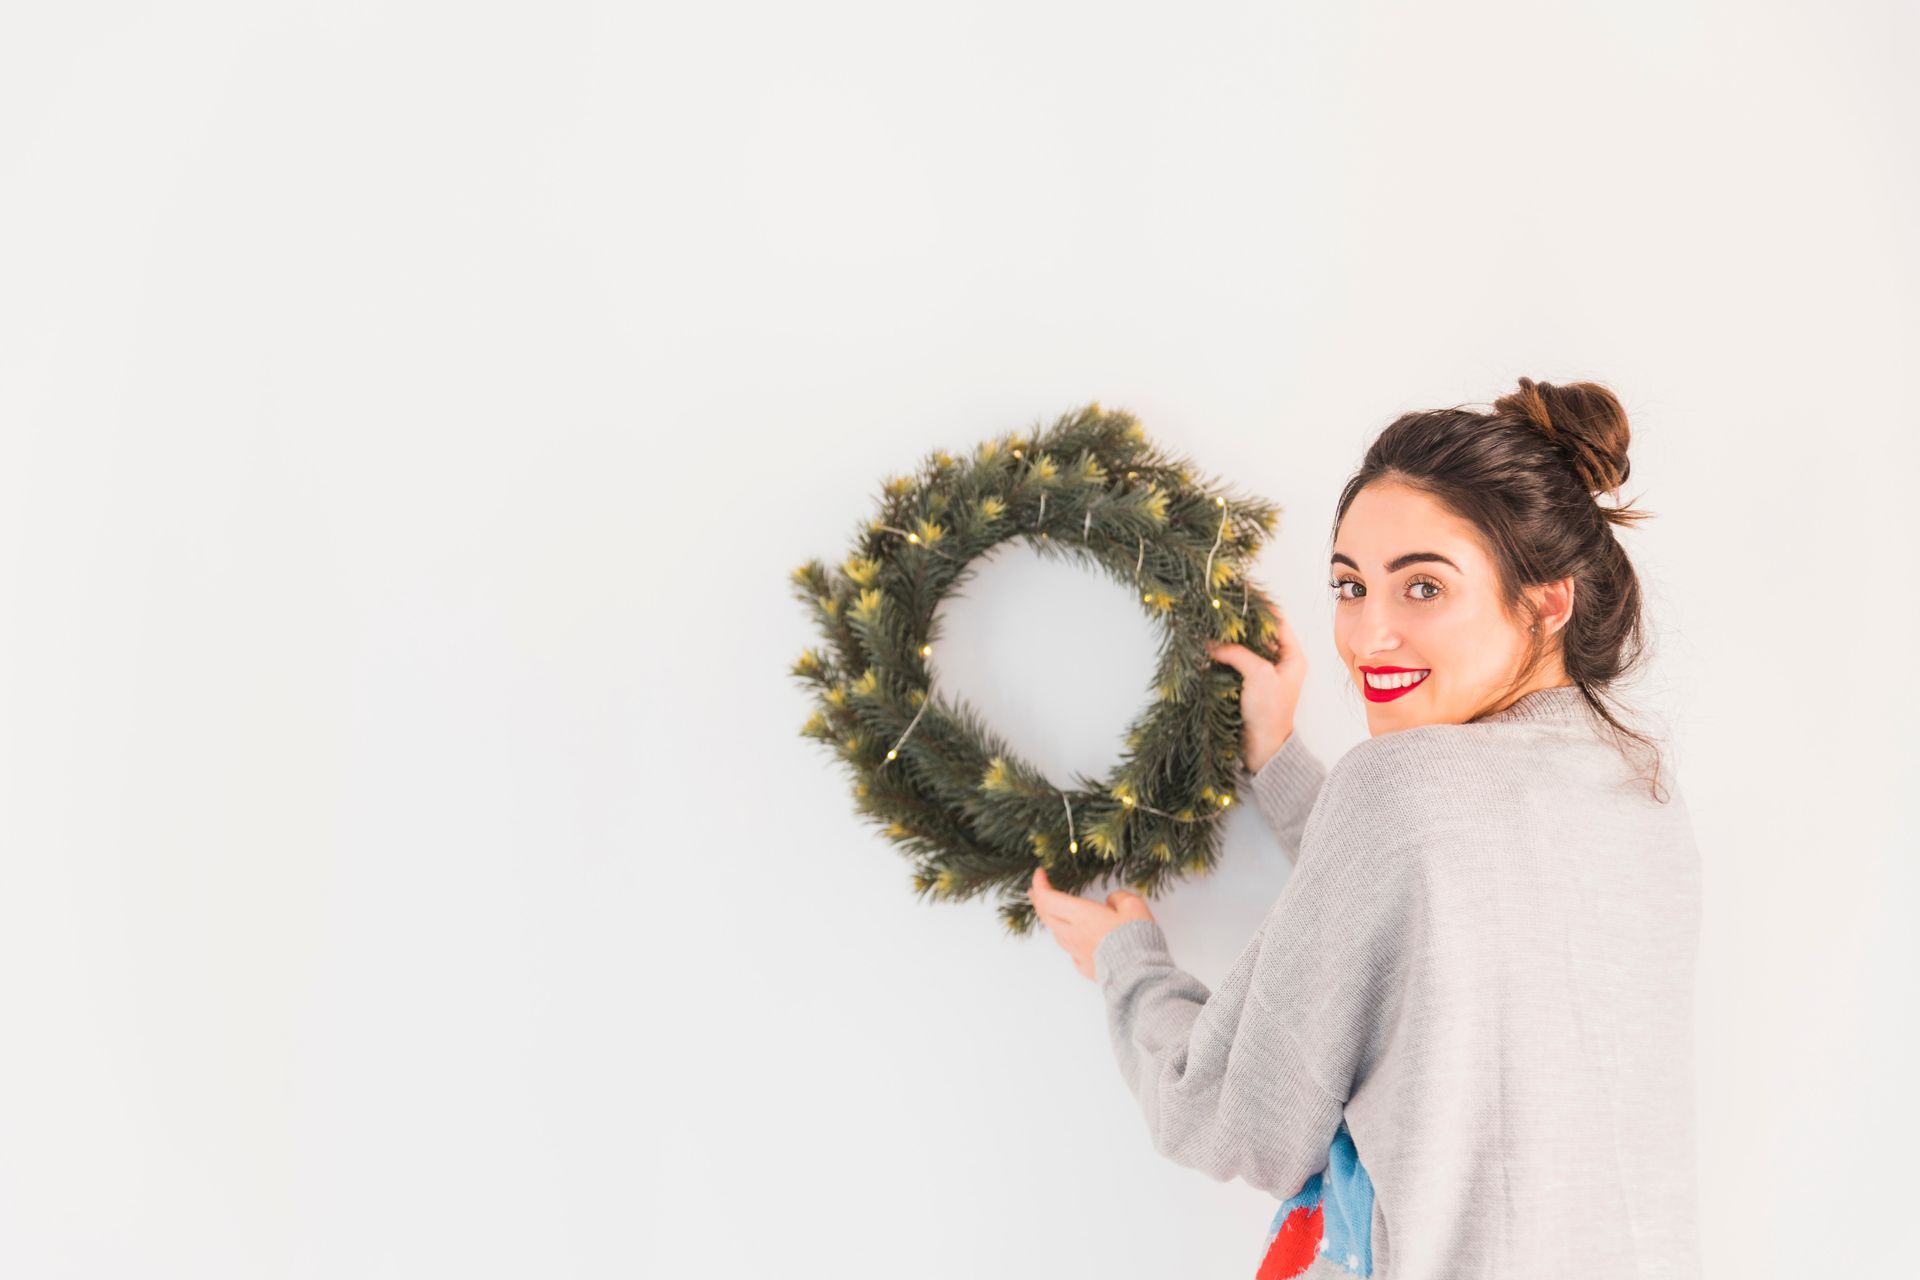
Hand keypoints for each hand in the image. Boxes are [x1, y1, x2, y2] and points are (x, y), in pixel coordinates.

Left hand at [1028, 866, 1154, 981]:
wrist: (1139, 976)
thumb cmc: (1136, 939)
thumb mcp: (1134, 907)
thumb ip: (1119, 898)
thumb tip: (1111, 901)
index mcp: (1081, 915)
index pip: (1048, 898)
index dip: (1040, 884)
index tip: (1040, 873)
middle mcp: (1073, 934)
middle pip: (1046, 916)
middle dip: (1038, 900)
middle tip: (1036, 890)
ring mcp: (1077, 953)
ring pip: (1057, 934)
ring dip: (1052, 920)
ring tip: (1054, 912)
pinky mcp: (1085, 968)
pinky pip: (1071, 950)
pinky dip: (1068, 939)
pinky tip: (1074, 938)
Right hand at [1206, 604, 1307, 774]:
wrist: (1261, 748)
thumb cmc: (1269, 713)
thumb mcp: (1257, 675)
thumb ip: (1237, 653)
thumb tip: (1212, 642)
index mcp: (1292, 657)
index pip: (1278, 622)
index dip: (1261, 608)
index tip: (1241, 596)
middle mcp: (1279, 662)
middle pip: (1259, 633)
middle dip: (1241, 623)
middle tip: (1221, 610)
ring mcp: (1263, 673)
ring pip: (1245, 647)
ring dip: (1230, 639)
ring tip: (1212, 625)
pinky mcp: (1248, 683)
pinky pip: (1235, 661)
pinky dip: (1224, 654)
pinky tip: (1210, 647)